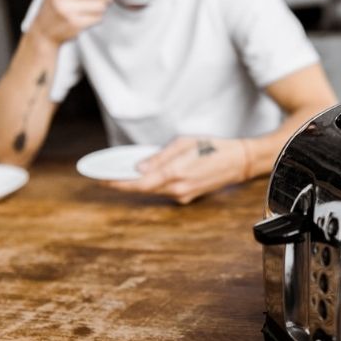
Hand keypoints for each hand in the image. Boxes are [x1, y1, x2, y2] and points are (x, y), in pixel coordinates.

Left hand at [102, 137, 250, 204]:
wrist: (239, 162)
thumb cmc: (214, 148)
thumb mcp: (184, 144)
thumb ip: (160, 157)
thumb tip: (139, 167)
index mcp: (175, 174)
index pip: (138, 183)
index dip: (118, 183)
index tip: (101, 180)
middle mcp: (178, 189)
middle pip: (143, 189)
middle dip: (124, 183)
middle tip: (106, 177)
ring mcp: (184, 195)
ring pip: (153, 190)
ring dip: (138, 184)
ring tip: (123, 175)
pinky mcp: (189, 196)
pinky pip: (165, 191)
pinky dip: (153, 184)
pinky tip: (147, 176)